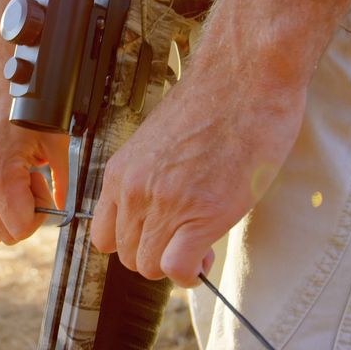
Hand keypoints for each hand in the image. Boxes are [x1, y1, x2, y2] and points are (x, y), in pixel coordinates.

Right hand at [0, 91, 68, 245]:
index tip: (43, 191)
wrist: (0, 86)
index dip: (38, 218)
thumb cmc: (29, 110)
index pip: (18, 229)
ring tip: (16, 186)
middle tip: (31, 184)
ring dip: (5, 217)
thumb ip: (62, 183)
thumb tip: (62, 209)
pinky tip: (1, 195)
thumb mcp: (56, 145)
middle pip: (3, 235)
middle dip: (23, 216)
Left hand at [90, 0, 350, 286]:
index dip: (135, 242)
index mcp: (120, 172)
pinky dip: (192, 272)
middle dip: (158, 255)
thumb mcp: (161, 143)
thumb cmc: (215, 102)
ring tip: (203, 242)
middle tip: (190, 240)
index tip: (161, 235)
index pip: (104, 235)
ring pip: (148, 266)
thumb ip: (150, 176)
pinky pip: (177, 268)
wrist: (245, 77)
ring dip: (176, 264)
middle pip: (127, 255)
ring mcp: (163, 203)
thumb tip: (158, 206)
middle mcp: (132, 189)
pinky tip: (208, 253)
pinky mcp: (199, 213)